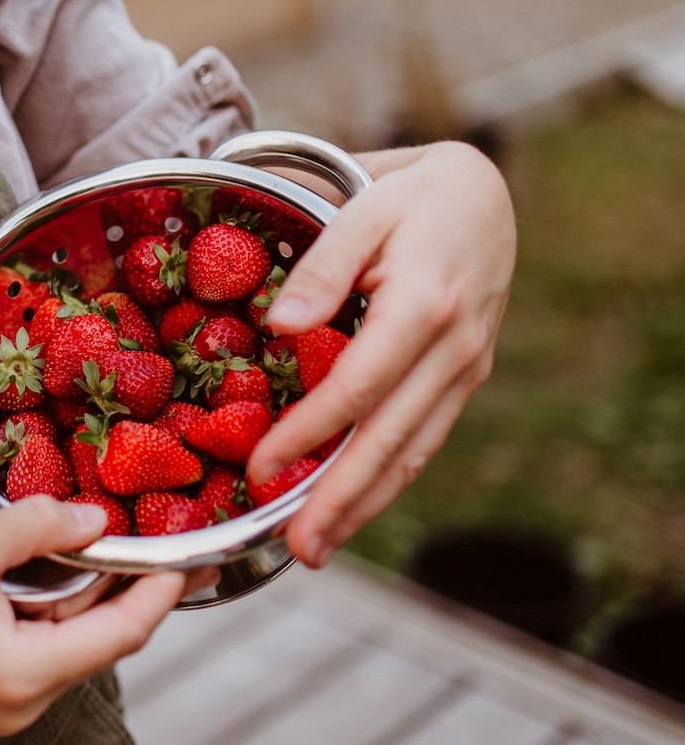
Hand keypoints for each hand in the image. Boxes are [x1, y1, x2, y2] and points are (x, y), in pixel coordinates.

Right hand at [0, 498, 209, 735]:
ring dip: (92, 597)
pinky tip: (65, 573)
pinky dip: (61, 610)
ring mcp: (11, 707)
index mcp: (23, 674)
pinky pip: (48, 649)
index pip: (120, 634)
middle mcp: (25, 704)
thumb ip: (35, 527)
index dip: (161, 594)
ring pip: (75, 643)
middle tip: (173, 548)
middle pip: (102, 641)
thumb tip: (94, 520)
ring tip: (117, 547)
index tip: (193, 560)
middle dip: (132, 589)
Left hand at [247, 141, 513, 568]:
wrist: (484, 196)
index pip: (357, 388)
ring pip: (413, 452)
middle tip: (296, 547)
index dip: (308, 434)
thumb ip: (322, 265)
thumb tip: (281, 326)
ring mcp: (465, 370)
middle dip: (340, 501)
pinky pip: (424, 439)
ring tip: (315, 547)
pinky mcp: (464, 379)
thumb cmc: (411, 199)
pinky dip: (388, 480)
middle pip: (390, 440)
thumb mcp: (363, 207)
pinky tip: (352, 509)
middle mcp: (453, 350)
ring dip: (364, 506)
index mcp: (424, 306)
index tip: (260, 469)